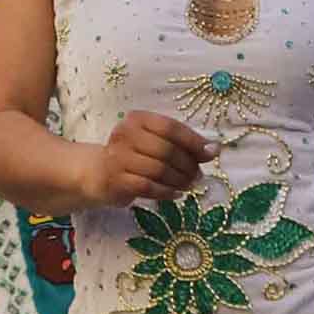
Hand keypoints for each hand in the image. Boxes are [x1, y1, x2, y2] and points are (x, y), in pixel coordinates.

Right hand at [87, 112, 214, 207]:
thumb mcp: (156, 141)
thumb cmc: (135, 154)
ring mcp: (118, 157)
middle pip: (166, 150)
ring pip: (158, 170)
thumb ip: (183, 143)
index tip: (212, 153)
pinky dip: (167, 192)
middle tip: (198, 175)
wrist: (99, 171)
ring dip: (179, 181)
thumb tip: (214, 150)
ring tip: (188, 185)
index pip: (171, 127)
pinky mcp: (116, 180)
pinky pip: (148, 187)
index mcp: (137, 119)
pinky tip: (176, 194)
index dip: (194, 141)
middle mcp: (125, 134)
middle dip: (188, 165)